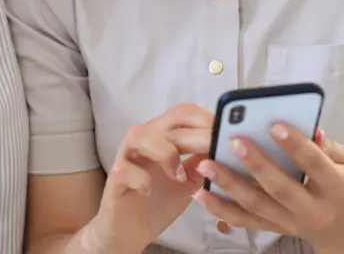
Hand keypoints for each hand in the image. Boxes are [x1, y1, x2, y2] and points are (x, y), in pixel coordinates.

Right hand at [82, 103, 212, 253]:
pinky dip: (141, 179)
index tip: (227, 137)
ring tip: (179, 176)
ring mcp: (126, 158)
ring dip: (166, 153)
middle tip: (215, 151)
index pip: (185, 114)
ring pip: (140, 135)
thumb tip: (229, 149)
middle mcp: (144, 140)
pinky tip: (149, 192)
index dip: (207, 120)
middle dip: (197, 135)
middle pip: (168, 121)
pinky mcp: (114, 179)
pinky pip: (124, 169)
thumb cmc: (159, 200)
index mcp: (163, 136)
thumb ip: (205, 163)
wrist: (129, 230)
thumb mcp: (190, 180)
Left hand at [191, 126, 343, 249]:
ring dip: (228, 185)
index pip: (315, 165)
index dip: (296, 145)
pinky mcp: (275, 228)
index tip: (275, 124)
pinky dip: (221, 209)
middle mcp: (313, 211)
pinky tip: (202, 194)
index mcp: (338, 189)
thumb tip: (310, 128)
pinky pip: (245, 221)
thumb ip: (328, 147)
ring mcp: (292, 223)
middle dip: (255, 164)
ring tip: (205, 164)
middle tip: (233, 140)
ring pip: (257, 207)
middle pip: (281, 188)